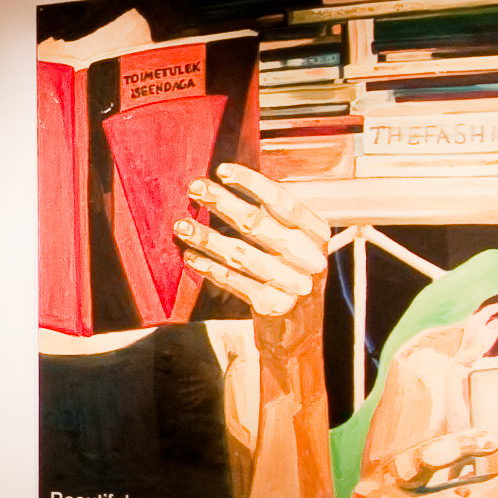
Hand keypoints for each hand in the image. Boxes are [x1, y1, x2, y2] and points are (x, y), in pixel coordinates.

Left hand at [175, 162, 330, 356]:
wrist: (299, 326)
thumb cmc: (288, 271)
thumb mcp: (293, 241)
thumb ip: (271, 216)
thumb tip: (225, 181)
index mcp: (317, 233)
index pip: (284, 201)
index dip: (252, 184)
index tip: (222, 170)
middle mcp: (310, 258)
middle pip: (259, 224)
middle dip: (223, 203)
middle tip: (195, 188)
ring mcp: (292, 284)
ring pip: (241, 254)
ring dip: (207, 237)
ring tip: (181, 225)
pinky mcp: (272, 305)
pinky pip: (233, 281)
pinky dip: (210, 267)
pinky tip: (190, 255)